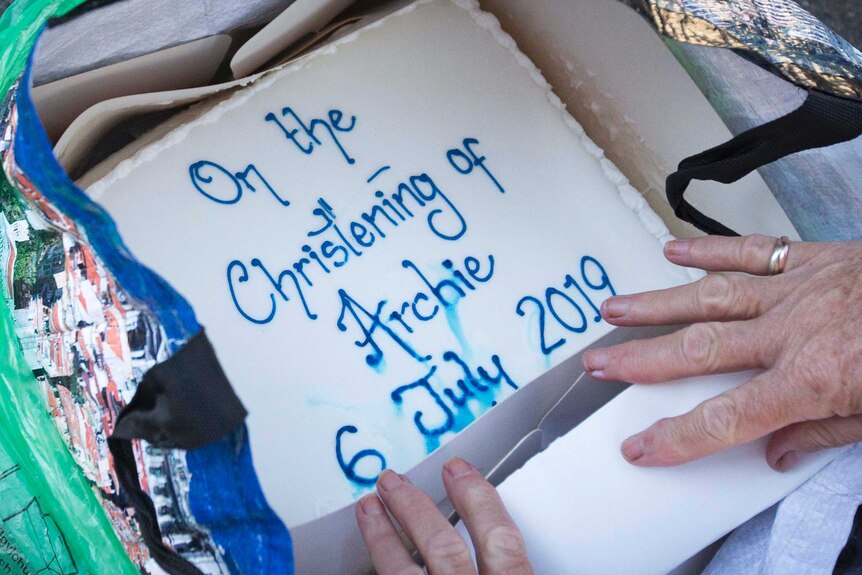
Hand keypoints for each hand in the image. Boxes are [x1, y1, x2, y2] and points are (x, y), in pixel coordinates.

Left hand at [355, 458, 532, 574]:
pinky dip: (378, 567)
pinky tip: (370, 556)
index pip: (500, 540)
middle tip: (394, 480)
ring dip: (382, 537)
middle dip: (416, 509)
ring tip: (368, 507)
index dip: (478, 499)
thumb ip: (518, 567)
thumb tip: (514, 543)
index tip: (458, 469)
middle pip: (444, 549)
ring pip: (405, 574)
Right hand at [582, 234, 861, 470]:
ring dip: (655, 305)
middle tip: (597, 365)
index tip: (638, 447)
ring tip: (611, 310)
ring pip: (709, 298)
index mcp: (810, 381)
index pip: (725, 419)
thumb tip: (772, 454)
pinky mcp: (809, 259)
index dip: (676, 438)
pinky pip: (749, 253)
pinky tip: (671, 252)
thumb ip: (823, 435)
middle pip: (697, 351)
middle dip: (640, 361)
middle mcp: (789, 333)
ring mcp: (795, 290)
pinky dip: (708, 251)